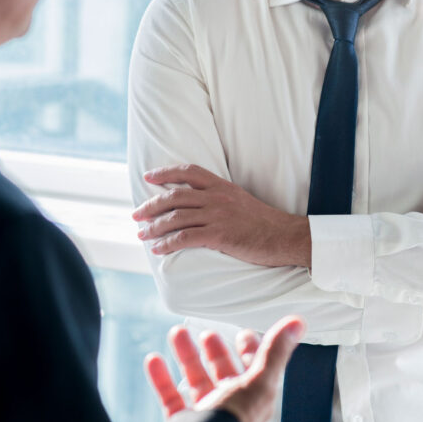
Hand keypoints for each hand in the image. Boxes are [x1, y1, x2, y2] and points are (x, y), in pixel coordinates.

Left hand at [132, 164, 310, 267]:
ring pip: (175, 217)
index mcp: (222, 186)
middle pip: (174, 196)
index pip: (188, 172)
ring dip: (154, 227)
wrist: (285, 237)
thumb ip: (220, 199)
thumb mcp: (241, 201)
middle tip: (136, 215)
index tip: (148, 177)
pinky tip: (158, 249)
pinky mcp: (219, 235)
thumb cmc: (265, 224)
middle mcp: (217, 197)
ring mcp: (217, 215)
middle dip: (151, 205)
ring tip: (142, 235)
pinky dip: (167, 243)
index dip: (166, 172)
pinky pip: (185, 237)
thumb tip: (199, 206)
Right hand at [144, 315, 304, 421]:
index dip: (251, 352)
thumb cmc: (234, 421)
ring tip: (176, 334)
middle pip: (224, 374)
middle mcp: (230, 407)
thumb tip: (297, 322)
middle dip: (216, 352)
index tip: (243, 334)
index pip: (256, 371)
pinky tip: (154, 359)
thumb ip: (275, 351)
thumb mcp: (259, 381)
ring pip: (196, 381)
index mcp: (253, 398)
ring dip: (187, 356)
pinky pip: (170, 398)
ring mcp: (205, 417)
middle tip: (208, 334)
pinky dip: (161, 378)